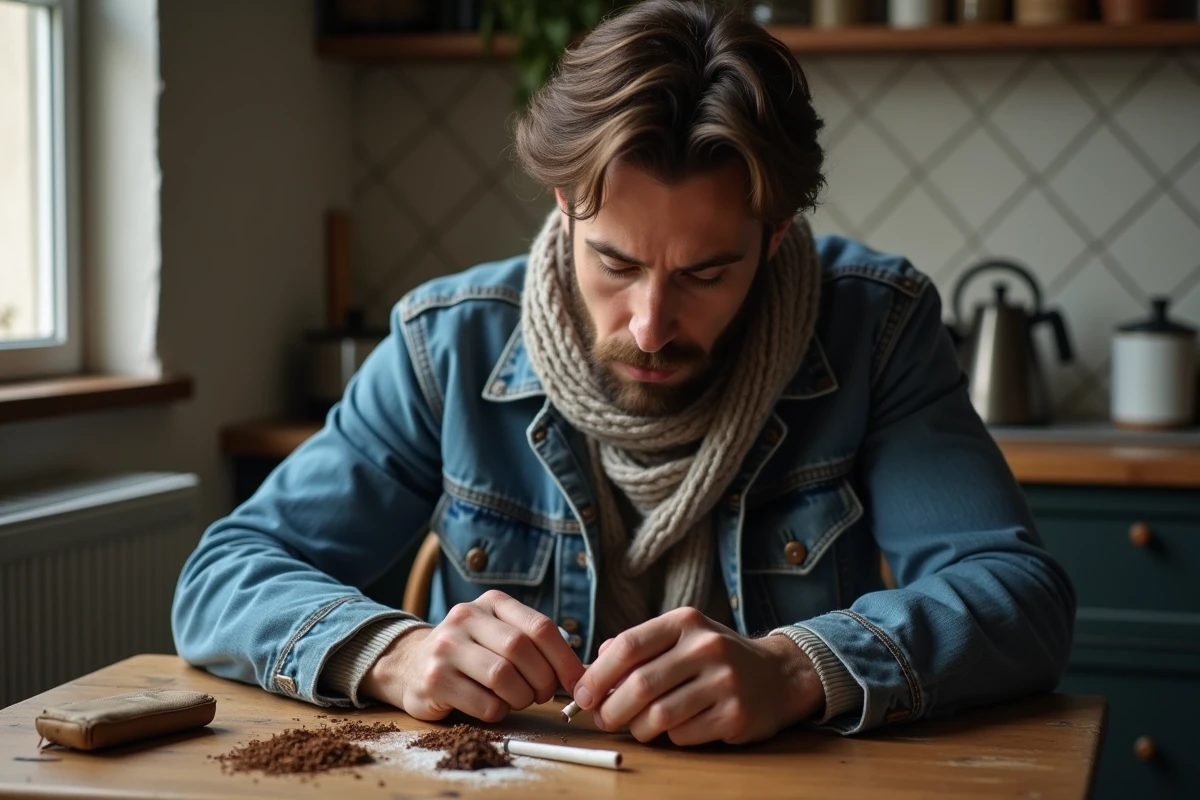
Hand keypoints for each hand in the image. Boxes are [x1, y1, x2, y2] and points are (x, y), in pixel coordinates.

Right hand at [360, 590, 584, 722]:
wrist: (410, 664)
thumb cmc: (471, 654)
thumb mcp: (500, 635)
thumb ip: (538, 648)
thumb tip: (586, 674)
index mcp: (491, 603)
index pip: (540, 627)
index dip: (565, 659)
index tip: (576, 682)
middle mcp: (466, 617)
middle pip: (521, 650)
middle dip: (542, 680)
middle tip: (542, 694)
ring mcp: (446, 647)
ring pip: (502, 676)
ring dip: (520, 698)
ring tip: (517, 700)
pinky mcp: (433, 679)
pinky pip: (484, 703)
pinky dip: (498, 712)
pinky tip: (492, 706)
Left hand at [572, 607, 823, 745]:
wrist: (778, 675)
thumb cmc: (715, 657)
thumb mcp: (681, 637)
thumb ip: (638, 645)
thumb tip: (593, 665)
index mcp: (685, 622)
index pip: (628, 646)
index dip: (597, 674)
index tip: (582, 694)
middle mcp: (706, 647)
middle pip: (640, 684)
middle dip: (612, 709)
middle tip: (604, 719)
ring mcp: (724, 681)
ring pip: (660, 715)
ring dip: (638, 728)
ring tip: (637, 726)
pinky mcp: (735, 715)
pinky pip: (684, 735)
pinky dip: (670, 737)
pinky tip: (676, 728)